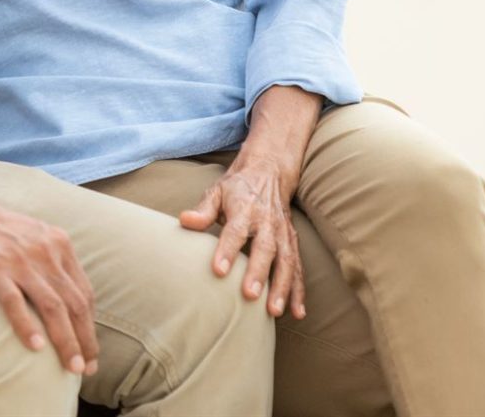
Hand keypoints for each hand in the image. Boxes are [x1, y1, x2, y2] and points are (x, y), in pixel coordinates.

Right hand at [0, 193, 99, 375]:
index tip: (91, 351)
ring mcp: (21, 262)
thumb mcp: (35, 237)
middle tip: (87, 369)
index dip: (91, 325)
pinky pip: (15, 302)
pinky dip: (27, 326)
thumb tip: (67, 297)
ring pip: (53, 306)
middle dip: (85, 339)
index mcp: (59, 245)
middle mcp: (46, 253)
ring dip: (66, 340)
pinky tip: (35, 348)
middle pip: (74, 303)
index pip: (84, 292)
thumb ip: (53, 262)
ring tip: (72, 367)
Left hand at [178, 155, 305, 318]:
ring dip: (282, 287)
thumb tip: (185, 220)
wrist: (269, 171)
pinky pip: (298, 268)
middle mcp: (267, 222)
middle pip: (265, 248)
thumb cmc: (237, 188)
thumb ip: (203, 209)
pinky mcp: (293, 243)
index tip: (219, 271)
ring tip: (274, 311)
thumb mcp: (217, 192)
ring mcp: (283, 233)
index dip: (227, 250)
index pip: (235, 230)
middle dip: (258, 272)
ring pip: (286, 261)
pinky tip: (298, 312)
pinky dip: (300, 290)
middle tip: (249, 295)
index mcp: (245, 208)